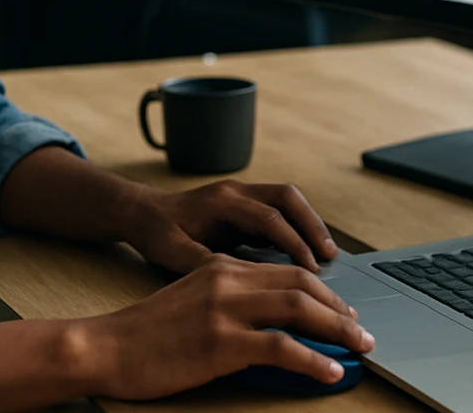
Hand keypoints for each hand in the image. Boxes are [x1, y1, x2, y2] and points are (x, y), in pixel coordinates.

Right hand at [74, 255, 372, 399]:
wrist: (104, 347)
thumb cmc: (146, 334)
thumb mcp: (192, 300)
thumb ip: (230, 300)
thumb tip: (273, 323)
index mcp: (222, 267)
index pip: (287, 271)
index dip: (324, 292)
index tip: (342, 312)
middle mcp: (228, 279)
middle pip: (302, 284)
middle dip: (340, 308)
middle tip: (360, 331)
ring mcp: (225, 310)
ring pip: (300, 309)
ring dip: (338, 329)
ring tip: (358, 347)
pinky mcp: (221, 342)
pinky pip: (282, 348)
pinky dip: (314, 360)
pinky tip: (329, 372)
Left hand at [119, 180, 338, 274]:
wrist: (142, 212)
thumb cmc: (156, 233)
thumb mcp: (172, 253)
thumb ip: (203, 263)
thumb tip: (237, 280)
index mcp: (221, 201)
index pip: (268, 218)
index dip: (293, 243)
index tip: (311, 269)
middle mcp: (235, 191)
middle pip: (287, 197)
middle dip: (312, 225)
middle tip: (330, 256)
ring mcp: (241, 194)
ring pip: (287, 200)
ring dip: (309, 224)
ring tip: (326, 255)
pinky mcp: (244, 205)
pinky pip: (279, 210)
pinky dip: (296, 228)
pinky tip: (304, 254)